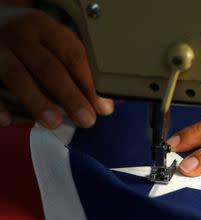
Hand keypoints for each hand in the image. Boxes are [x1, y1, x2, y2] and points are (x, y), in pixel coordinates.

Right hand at [0, 10, 112, 127]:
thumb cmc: (25, 36)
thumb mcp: (49, 38)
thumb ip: (72, 63)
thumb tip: (100, 101)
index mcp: (44, 27)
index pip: (73, 56)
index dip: (90, 84)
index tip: (103, 108)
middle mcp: (19, 34)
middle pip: (49, 67)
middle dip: (70, 96)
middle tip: (86, 120)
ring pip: (17, 75)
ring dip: (37, 102)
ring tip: (54, 123)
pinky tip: (8, 120)